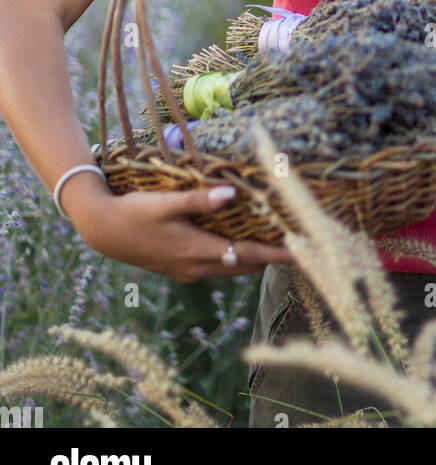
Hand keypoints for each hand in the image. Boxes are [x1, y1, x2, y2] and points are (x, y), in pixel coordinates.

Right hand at [77, 185, 297, 281]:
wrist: (102, 231)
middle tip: (298, 244)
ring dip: (253, 256)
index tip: (303, 252)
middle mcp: (197, 266)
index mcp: (198, 251)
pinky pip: (217, 264)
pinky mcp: (179, 267)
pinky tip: (238, 240)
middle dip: (271, 256)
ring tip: (276, 241)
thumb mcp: (165, 203)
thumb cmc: (133, 213)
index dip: (277, 254)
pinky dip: (234, 255)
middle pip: (244, 265)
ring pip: (231, 266)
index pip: (248, 254)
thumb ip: (199, 200)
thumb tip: (231, 194)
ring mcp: (188, 270)